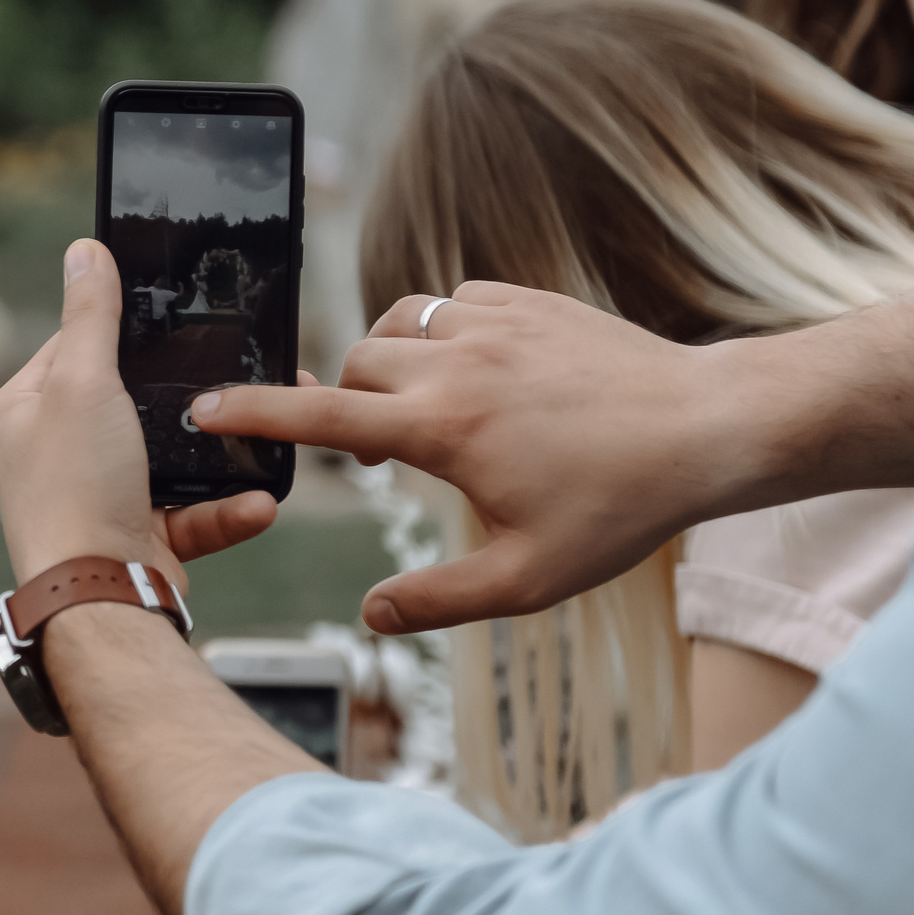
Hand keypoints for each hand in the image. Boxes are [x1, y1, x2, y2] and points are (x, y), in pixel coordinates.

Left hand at [0, 239, 278, 590]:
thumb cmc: (76, 489)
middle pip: (132, 399)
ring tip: (265, 439)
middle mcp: (55, 451)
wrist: (98, 599)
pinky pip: (193, 510)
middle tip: (236, 376)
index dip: (125, 329)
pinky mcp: (139, 535)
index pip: (75, 345)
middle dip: (188, 396)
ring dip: (221, 455)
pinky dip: (227, 508)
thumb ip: (90, 316)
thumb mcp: (83, 383)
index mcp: (25, 409)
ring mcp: (99, 495)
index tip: (176, 314)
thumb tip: (84, 252)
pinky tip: (258, 502)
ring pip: (173, 456)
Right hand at [195, 282, 729, 635]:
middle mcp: (454, 362)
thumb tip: (370, 615)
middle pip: (353, 367)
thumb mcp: (529, 580)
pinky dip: (437, 330)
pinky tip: (470, 370)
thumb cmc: (620, 509)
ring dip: (387, 363)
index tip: (207, 410)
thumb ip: (439, 600)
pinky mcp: (524, 299)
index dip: (253, 415)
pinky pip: (448, 301)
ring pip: (395, 325)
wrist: (706, 426)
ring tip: (417, 408)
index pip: (319, 418)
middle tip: (377, 452)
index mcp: (441, 429)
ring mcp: (490, 321)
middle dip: (345, 404)